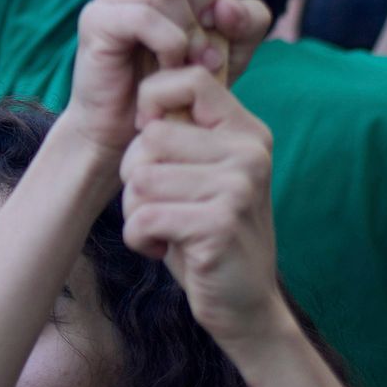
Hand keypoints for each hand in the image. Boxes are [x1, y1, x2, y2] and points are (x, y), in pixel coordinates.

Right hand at [67, 0, 266, 154]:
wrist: (135, 131)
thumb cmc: (179, 86)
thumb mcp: (230, 50)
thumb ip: (246, 21)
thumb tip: (224, 7)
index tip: (216, 5)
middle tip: (209, 32)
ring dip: (188, 29)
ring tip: (188, 60)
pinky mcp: (96, 21)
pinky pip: (144, 15)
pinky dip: (168, 45)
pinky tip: (167, 67)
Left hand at [120, 65, 288, 348]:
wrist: (245, 305)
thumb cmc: (207, 232)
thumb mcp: (202, 173)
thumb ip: (182, 133)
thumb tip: (142, 91)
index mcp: (247, 132)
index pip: (188, 80)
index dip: (153, 102)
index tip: (152, 139)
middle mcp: (249, 153)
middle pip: (150, 138)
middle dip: (136, 176)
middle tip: (163, 205)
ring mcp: (239, 188)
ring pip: (140, 179)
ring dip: (137, 211)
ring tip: (167, 228)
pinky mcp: (219, 224)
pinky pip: (143, 217)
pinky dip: (140, 238)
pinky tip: (164, 249)